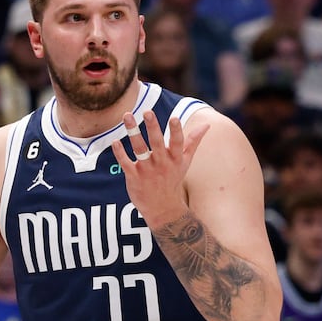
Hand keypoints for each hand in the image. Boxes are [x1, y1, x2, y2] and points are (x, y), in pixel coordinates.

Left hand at [110, 110, 208, 229]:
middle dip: (152, 127)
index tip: (174, 118)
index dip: (176, 131)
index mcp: (174, 159)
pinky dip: (120, 153)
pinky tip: (115, 141)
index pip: (177, 143)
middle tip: (147, 112)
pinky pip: (126, 163)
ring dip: (133, 132)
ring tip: (127, 115)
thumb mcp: (185, 162)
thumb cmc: (173, 180)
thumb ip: (193, 142)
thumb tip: (207, 125)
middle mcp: (161, 163)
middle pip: (156, 142)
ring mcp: (147, 170)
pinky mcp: (133, 177)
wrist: (163, 209)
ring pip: (139, 149)